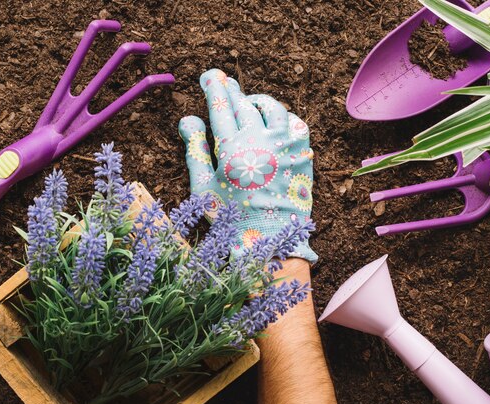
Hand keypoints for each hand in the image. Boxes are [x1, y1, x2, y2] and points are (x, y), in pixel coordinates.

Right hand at [178, 69, 316, 262]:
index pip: (220, 107)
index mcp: (231, 149)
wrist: (270, 241)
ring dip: (257, 100)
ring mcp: (284, 146)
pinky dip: (282, 117)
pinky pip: (294, 122)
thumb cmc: (230, 217)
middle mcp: (259, 141)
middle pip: (244, 103)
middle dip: (231, 89)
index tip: (210, 76)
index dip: (214, 87)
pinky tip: (273, 122)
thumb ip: (195, 149)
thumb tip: (188, 118)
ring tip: (248, 102)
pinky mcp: (302, 153)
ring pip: (271, 107)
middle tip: (224, 82)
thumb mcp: (204, 185)